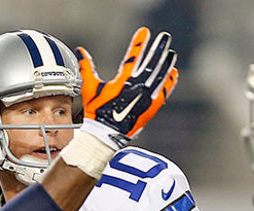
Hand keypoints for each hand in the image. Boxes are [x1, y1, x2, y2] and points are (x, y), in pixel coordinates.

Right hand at [77, 27, 178, 144]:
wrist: (105, 134)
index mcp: (123, 81)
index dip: (139, 43)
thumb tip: (80, 50)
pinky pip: (164, 92)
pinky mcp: (151, 107)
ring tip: (171, 52)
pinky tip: (173, 73)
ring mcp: (146, 97)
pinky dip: (169, 82)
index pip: (133, 57)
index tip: (144, 31)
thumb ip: (86, 67)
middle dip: (158, 48)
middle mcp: (137, 87)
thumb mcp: (90, 88)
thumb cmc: (96, 111)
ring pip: (160, 76)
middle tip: (164, 37)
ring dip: (166, 63)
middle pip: (152, 63)